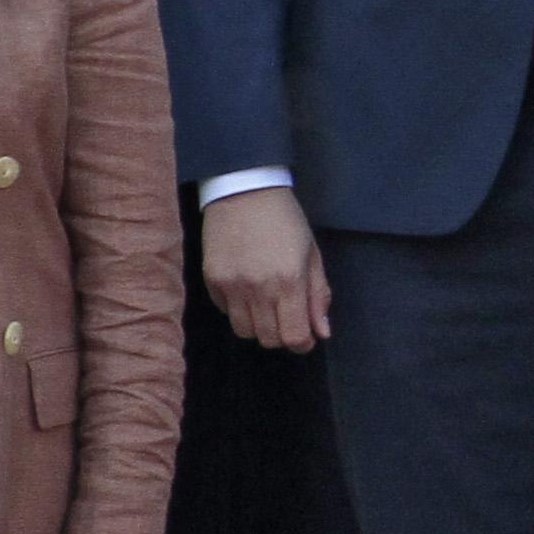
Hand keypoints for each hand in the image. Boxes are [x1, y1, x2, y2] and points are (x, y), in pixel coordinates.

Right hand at [201, 187, 330, 350]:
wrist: (245, 190)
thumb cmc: (286, 220)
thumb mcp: (312, 254)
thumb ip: (318, 296)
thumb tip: (322, 332)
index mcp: (289, 281)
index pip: (293, 337)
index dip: (303, 343)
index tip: (306, 335)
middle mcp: (258, 289)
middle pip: (269, 339)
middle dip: (282, 335)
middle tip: (287, 317)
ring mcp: (231, 286)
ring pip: (244, 331)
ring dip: (259, 325)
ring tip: (265, 304)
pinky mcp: (211, 280)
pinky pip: (225, 312)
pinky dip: (238, 309)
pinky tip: (246, 289)